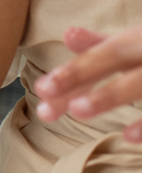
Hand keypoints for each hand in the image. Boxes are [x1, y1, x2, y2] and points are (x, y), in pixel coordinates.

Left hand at [35, 26, 141, 141]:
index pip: (99, 53)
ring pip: (140, 82)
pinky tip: (128, 137)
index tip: (41, 90)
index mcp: (137, 39)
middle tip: (46, 97)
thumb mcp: (137, 42)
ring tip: (77, 110)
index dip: (72, 70)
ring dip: (108, 94)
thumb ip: (104, 44)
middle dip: (79, 73)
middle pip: (114, 56)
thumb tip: (67, 34)